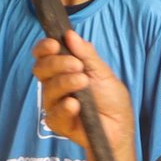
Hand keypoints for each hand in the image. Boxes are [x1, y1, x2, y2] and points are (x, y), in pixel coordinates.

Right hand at [31, 28, 136, 150]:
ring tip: (83, 82)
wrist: (120, 125)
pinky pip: (54, 113)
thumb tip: (70, 34)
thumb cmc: (111, 97)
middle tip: (77, 65)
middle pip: (40, 69)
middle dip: (57, 64)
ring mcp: (54, 104)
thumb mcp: (102, 72)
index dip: (44, 48)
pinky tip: (75, 105)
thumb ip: (86, 54)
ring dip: (65, 83)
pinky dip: (64, 107)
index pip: (43, 55)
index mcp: (62, 69)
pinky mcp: (58, 123)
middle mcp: (54, 85)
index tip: (54, 44)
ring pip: (48, 90)